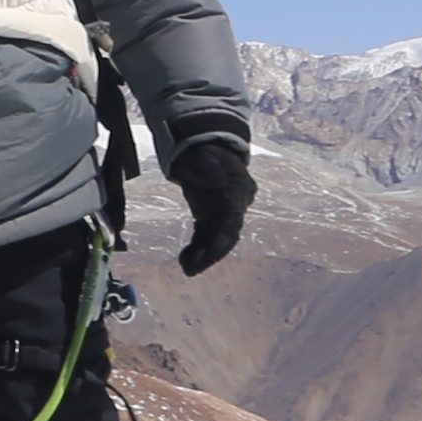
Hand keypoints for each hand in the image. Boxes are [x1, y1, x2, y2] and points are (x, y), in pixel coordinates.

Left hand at [169, 137, 256, 277]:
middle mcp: (233, 207)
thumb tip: (215, 179)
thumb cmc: (204, 151)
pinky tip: (184, 261)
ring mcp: (221, 214)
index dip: (225, 234)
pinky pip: (204, 238)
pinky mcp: (209, 218)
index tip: (215, 248)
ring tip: (187, 269)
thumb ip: (208, 163)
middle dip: (213, 252)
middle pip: (227, 234)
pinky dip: (196, 250)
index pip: (233, 217)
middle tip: (195, 267)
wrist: (203, 151)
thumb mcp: (205, 152)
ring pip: (216, 240)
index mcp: (237, 191)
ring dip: (204, 256)